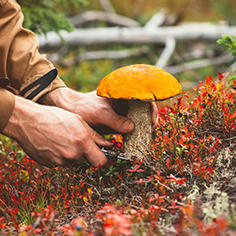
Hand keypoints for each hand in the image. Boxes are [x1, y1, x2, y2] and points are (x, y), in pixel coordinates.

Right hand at [3, 96, 111, 166]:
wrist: (27, 121)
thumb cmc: (54, 117)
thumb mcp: (79, 121)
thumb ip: (95, 136)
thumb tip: (108, 145)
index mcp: (82, 142)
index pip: (101, 162)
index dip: (103, 159)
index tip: (102, 154)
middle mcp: (72, 155)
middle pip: (88, 162)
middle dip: (87, 154)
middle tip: (79, 142)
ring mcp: (60, 161)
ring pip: (74, 162)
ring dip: (74, 155)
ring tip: (65, 140)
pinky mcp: (50, 164)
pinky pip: (61, 163)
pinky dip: (61, 156)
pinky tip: (55, 144)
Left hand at [41, 87, 157, 131]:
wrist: (71, 111)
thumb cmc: (84, 107)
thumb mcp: (100, 113)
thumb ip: (115, 121)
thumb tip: (132, 128)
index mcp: (123, 94)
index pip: (145, 98)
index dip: (152, 109)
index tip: (152, 121)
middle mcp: (125, 103)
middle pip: (144, 111)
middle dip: (148, 122)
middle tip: (149, 133)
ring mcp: (122, 113)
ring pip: (138, 120)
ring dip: (142, 129)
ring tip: (143, 139)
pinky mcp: (118, 122)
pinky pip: (130, 128)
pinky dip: (134, 134)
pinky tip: (134, 141)